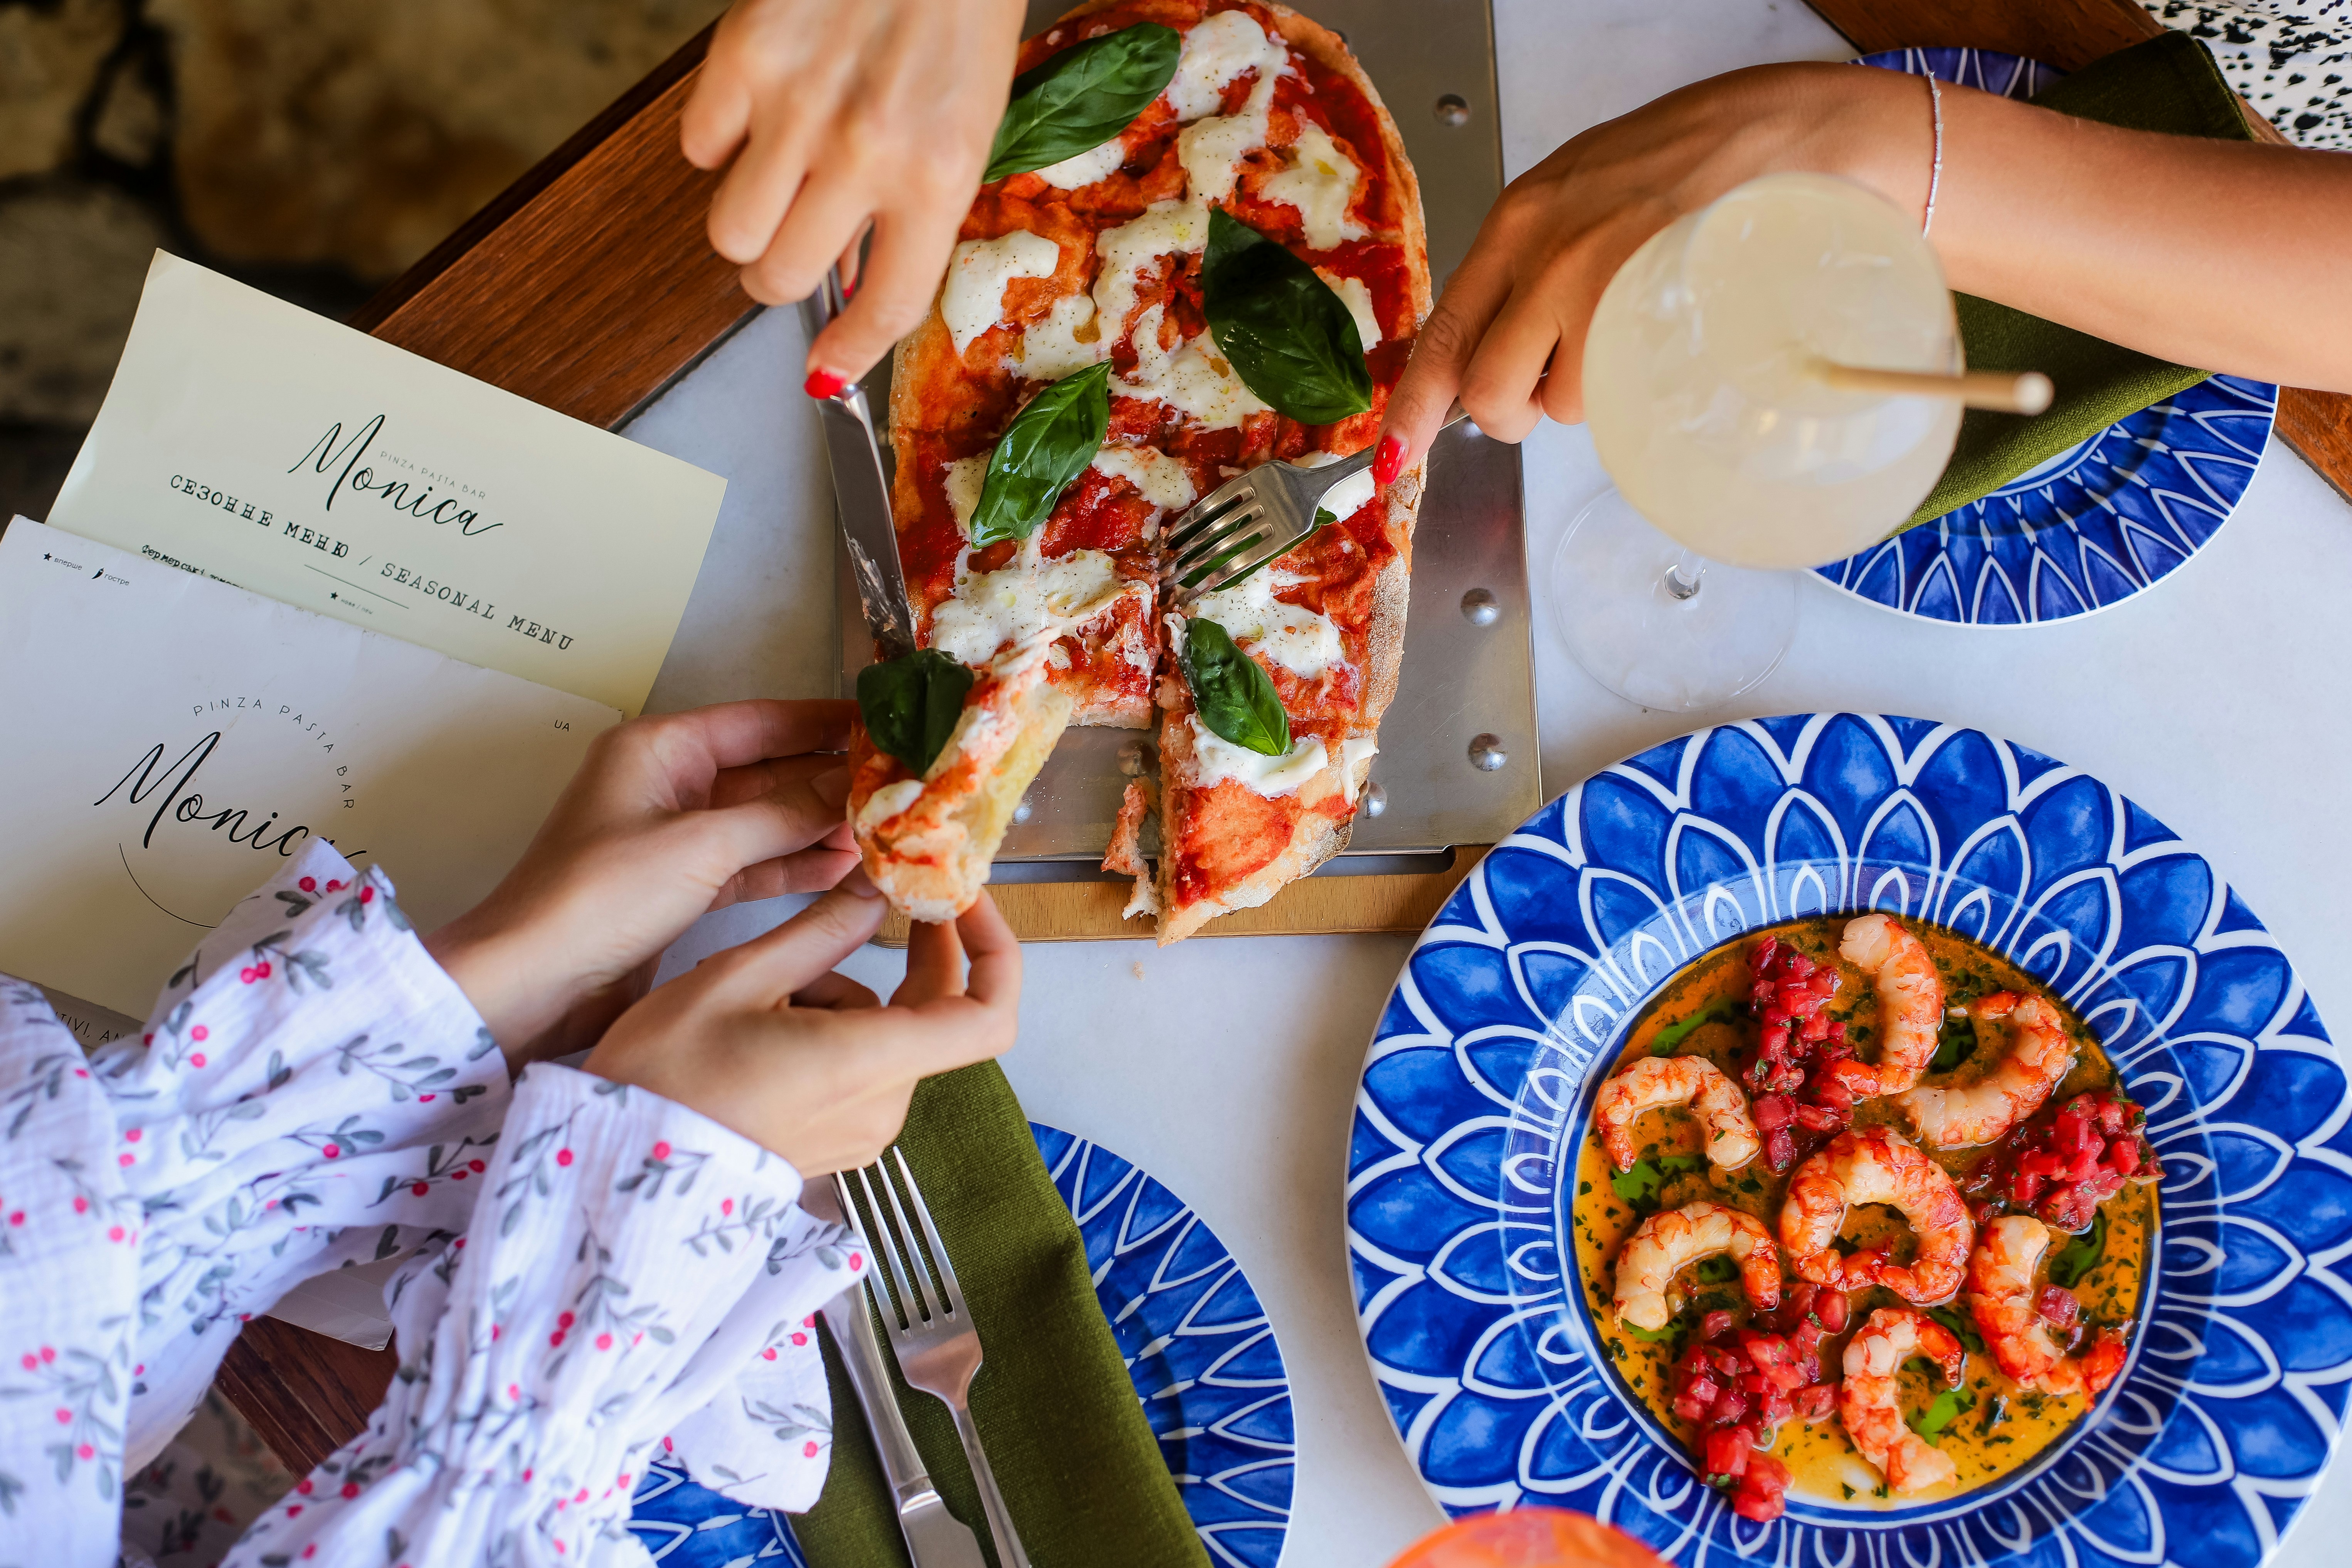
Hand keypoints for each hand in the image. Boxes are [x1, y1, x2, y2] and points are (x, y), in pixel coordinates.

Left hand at [426, 700, 867, 1069]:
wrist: (531, 982)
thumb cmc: (597, 898)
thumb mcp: (701, 846)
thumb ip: (784, 815)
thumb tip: (856, 786)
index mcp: (659, 750)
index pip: (761, 720)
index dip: (824, 722)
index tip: (885, 725)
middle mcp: (668, 784)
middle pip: (768, 770)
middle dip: (832, 780)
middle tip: (903, 787)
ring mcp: (676, 837)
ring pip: (765, 820)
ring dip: (821, 826)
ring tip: (888, 831)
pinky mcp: (682, 885)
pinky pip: (752, 862)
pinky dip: (795, 864)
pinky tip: (846, 867)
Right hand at [583, 889, 1020, 1174]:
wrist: (617, 1174)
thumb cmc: (665, 1076)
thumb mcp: (737, 979)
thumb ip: (821, 931)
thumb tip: (875, 886)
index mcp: (872, 1063)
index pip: (988, 1015)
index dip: (995, 951)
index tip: (964, 902)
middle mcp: (884, 1106)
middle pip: (933, 1014)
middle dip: (904, 956)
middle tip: (865, 900)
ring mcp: (863, 1131)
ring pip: (887, 1033)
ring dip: (843, 992)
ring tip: (761, 990)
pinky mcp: (837, 1142)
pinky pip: (861, 1066)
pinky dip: (830, 1027)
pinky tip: (761, 1022)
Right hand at [682, 0, 1027, 387]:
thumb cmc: (956, 19)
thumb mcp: (964, 129)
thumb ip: (911, 213)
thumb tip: (852, 285)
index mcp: (937, 175)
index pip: (883, 305)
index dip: (848, 353)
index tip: (827, 372)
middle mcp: (864, 151)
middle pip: (779, 277)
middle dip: (784, 274)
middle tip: (799, 240)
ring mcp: (796, 105)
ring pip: (729, 231)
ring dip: (749, 217)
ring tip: (781, 174)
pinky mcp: (741, 55)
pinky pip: (697, 147)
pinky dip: (720, 139)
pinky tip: (762, 108)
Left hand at [1377, 63, 1928, 476]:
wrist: (1785, 135)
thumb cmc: (1687, 163)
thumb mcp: (1580, 194)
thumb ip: (1528, 264)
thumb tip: (1496, 337)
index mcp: (1520, 220)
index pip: (1444, 331)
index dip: (1413, 406)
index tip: (1390, 457)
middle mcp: (1547, 256)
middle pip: (1488, 389)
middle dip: (1511, 411)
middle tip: (1549, 387)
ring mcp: (1601, 290)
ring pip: (1558, 403)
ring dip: (1585, 394)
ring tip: (1628, 334)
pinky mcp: (1655, 320)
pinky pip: (1614, 396)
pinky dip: (1629, 391)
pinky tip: (1658, 341)